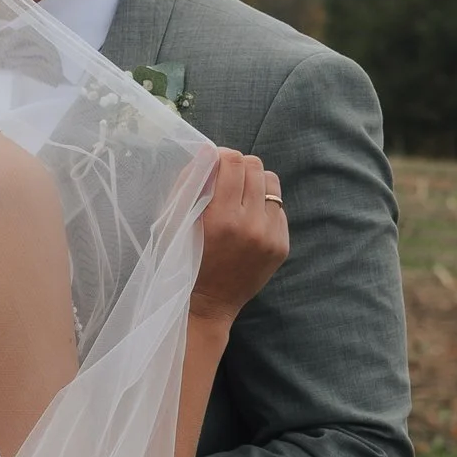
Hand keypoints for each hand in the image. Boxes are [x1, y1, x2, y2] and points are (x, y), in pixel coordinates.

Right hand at [192, 146, 288, 325]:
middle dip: (239, 168)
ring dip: (254, 184)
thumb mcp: (174, 224)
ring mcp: (270, 236)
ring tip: (239, 198)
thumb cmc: (182, 261)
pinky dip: (263, 208)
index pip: (233, 162)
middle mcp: (250, 226)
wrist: (207, 305)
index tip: (215, 163)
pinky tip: (247, 222)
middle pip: (255, 167)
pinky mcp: (281, 245)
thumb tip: (206, 152)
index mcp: (221, 219)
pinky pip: (278, 208)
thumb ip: (188, 185)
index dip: (222, 155)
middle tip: (226, 180)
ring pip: (271, 183)